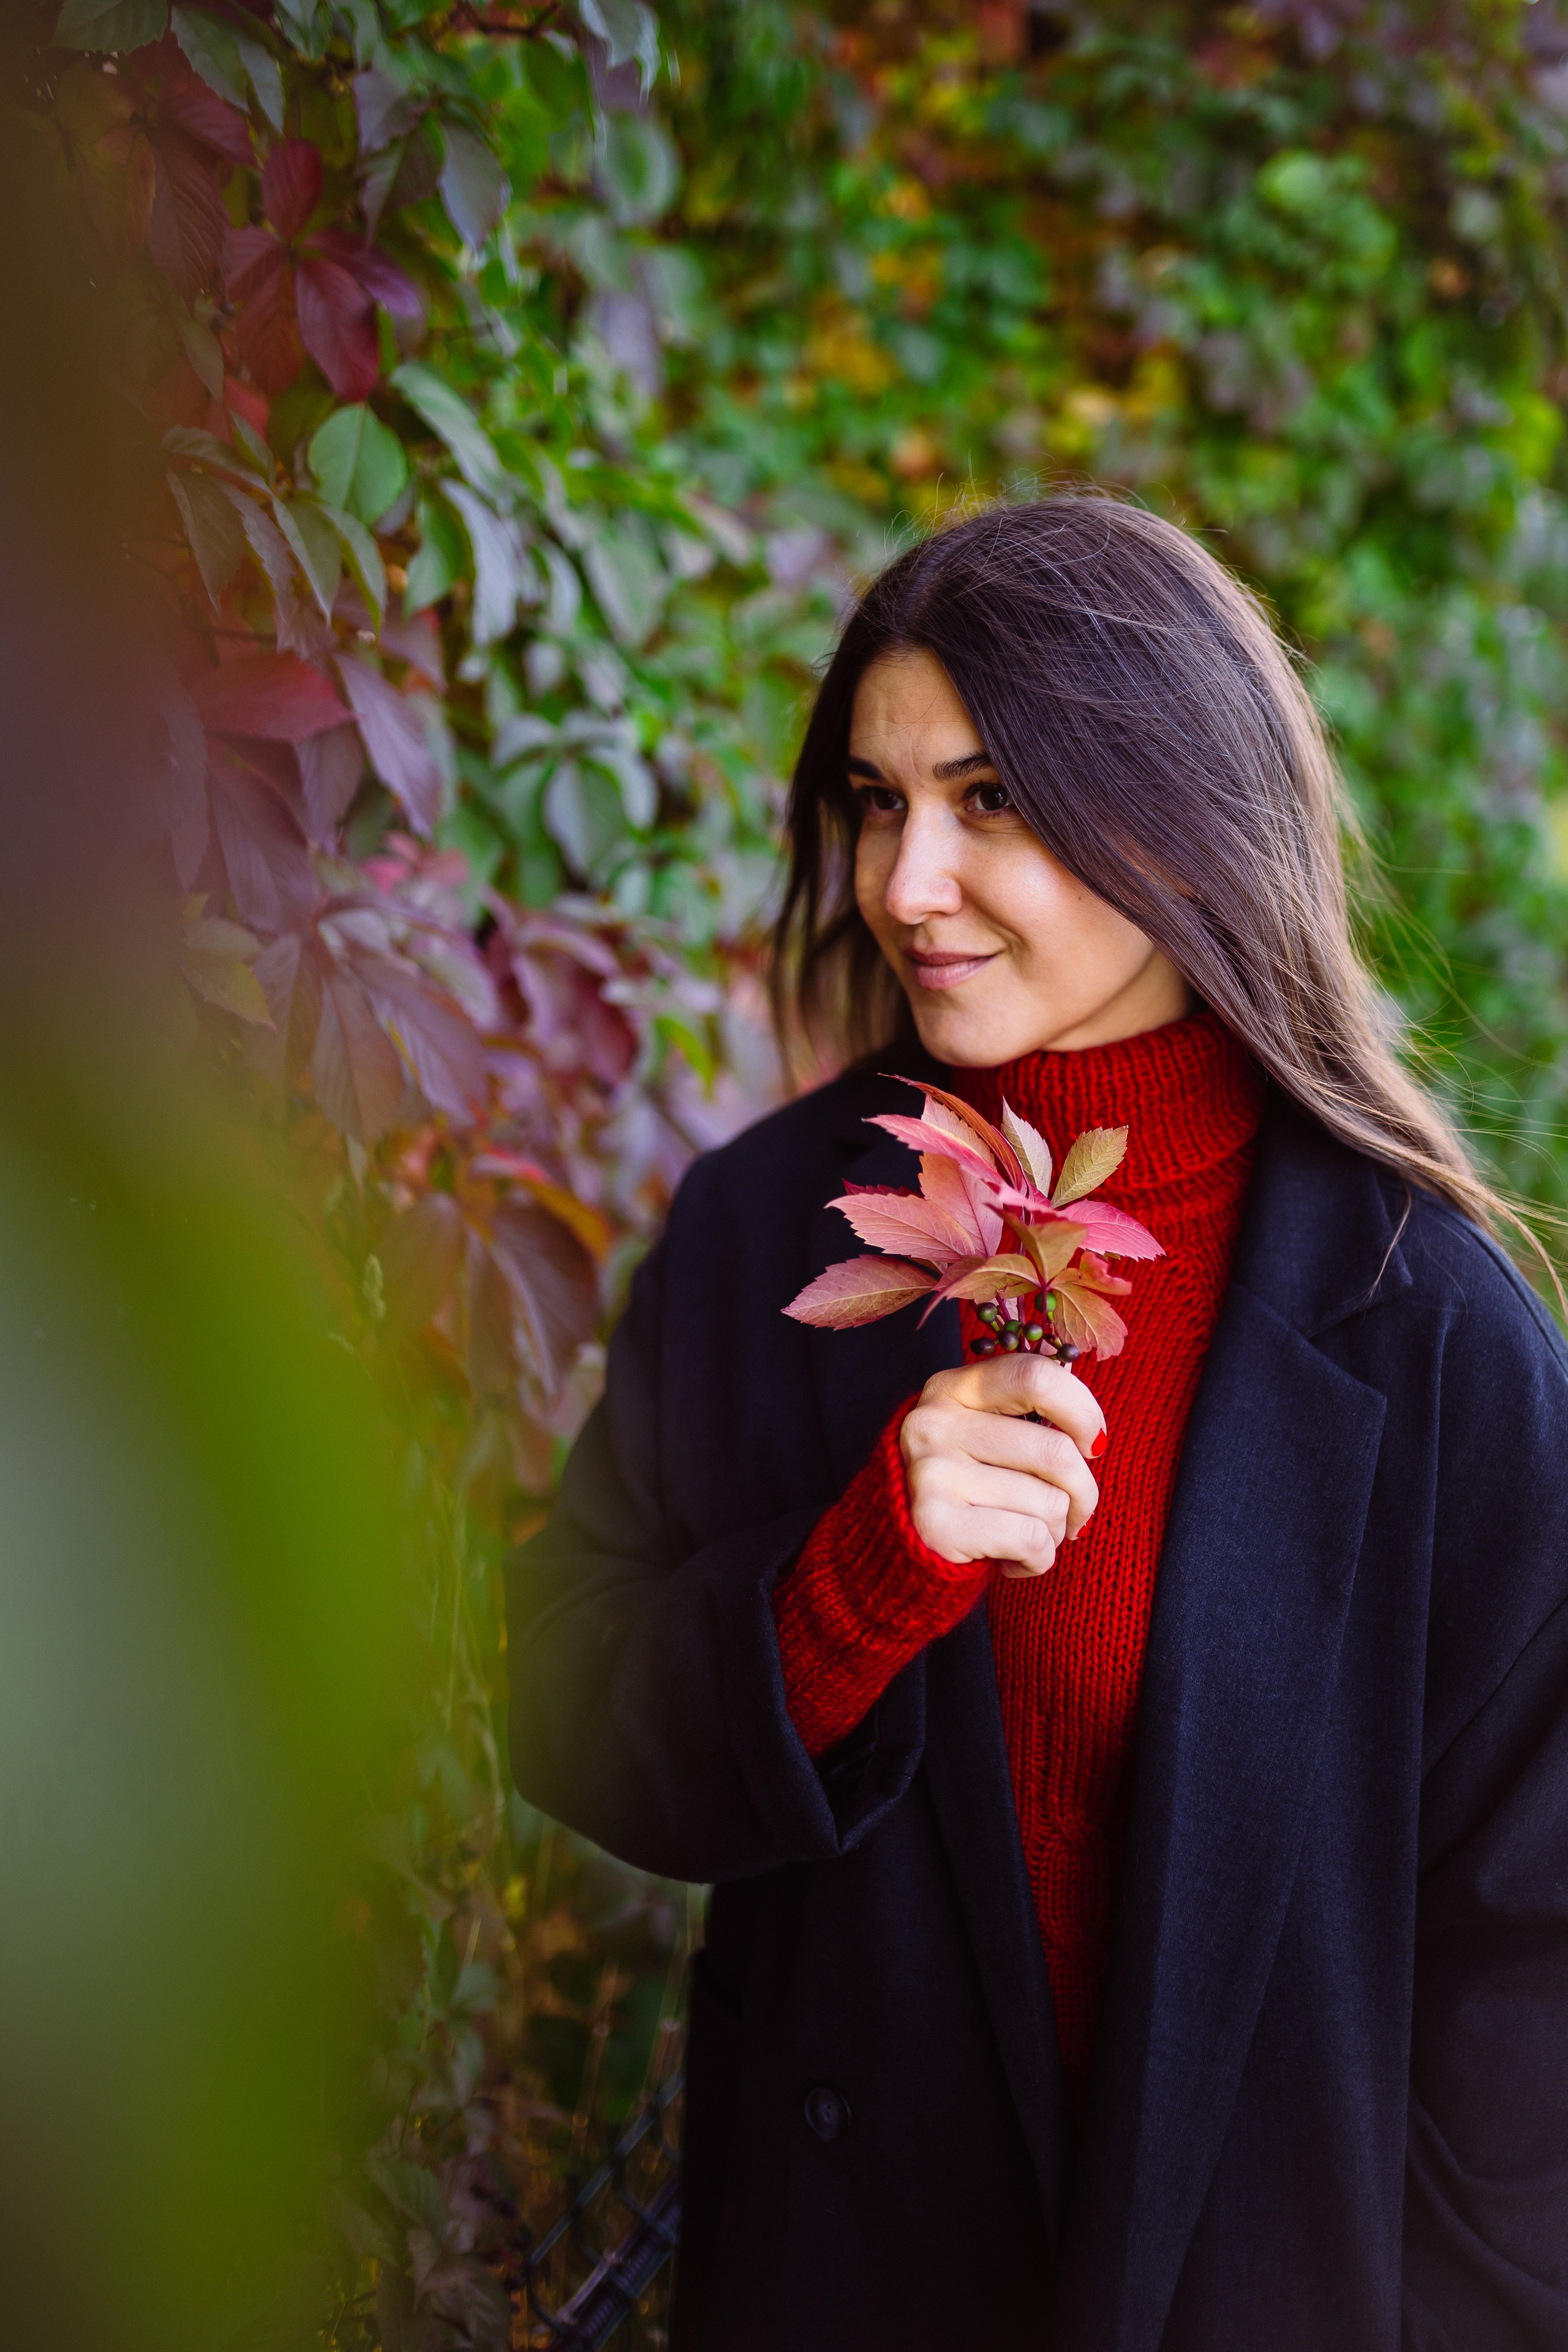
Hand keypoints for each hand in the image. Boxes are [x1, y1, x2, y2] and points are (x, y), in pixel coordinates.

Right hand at [900, 1355, 1106, 1579]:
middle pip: (1055, 1451)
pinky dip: (1038, 1560)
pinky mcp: (936, 1522)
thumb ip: (1030, 1416)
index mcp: (953, 1388)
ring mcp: (932, 1471)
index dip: (1082, 1410)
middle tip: (1074, 1512)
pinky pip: (1031, 1538)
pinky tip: (1012, 1560)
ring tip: (1025, 1534)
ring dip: (1055, 1530)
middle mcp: (935, 1422)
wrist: (904, 1550)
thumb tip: (1094, 1436)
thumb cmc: (969, 1488)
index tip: (1093, 1444)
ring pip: (1049, 1501)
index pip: (1035, 1376)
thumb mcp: (988, 1435)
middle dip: (1083, 1492)